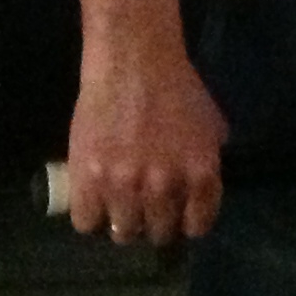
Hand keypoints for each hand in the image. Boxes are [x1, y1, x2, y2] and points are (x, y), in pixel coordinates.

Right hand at [64, 42, 228, 246]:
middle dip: (153, 224)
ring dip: (121, 222)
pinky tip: (92, 201)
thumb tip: (199, 193)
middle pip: (158, 234)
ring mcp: (125, 186)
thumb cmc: (176, 87)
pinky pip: (86, 222)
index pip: (197, 226)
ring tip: (116, 205)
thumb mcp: (210, 126)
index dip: (186, 223)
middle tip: (143, 209)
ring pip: (122, 232)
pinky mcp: (88, 180)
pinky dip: (89, 216)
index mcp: (200, 174)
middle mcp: (165, 187)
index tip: (176, 218)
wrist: (133, 62)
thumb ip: (206, 163)